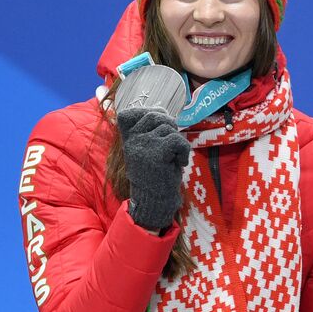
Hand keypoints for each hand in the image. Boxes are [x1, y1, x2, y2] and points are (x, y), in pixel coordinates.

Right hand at [117, 108, 189, 230]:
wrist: (154, 199)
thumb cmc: (156, 173)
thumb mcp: (148, 150)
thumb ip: (150, 132)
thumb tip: (163, 112)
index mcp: (128, 139)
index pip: (128, 114)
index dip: (149, 112)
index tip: (161, 122)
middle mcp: (132, 140)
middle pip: (155, 115)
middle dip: (170, 125)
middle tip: (173, 144)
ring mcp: (143, 146)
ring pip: (169, 128)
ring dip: (178, 142)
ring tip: (173, 158)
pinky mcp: (156, 154)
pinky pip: (177, 140)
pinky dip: (184, 151)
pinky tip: (179, 163)